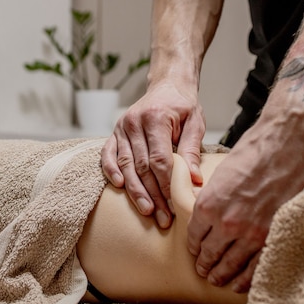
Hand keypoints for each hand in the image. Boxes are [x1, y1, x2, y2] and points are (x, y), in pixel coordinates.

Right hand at [101, 82, 205, 227]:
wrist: (167, 85)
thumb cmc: (183, 105)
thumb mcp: (195, 123)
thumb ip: (192, 150)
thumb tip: (194, 181)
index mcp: (156, 119)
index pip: (159, 159)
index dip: (166, 185)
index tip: (175, 205)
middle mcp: (134, 122)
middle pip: (142, 167)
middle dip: (153, 195)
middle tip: (163, 217)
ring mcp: (121, 127)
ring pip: (126, 166)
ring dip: (136, 191)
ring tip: (147, 211)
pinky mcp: (115, 132)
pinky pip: (108, 155)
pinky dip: (112, 172)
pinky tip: (120, 187)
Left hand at [187, 106, 303, 291]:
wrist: (291, 141)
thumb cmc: (258, 148)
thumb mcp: (223, 171)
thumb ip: (215, 195)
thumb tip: (209, 210)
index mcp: (210, 203)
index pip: (195, 236)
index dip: (194, 246)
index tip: (195, 251)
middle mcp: (228, 222)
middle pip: (210, 254)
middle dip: (205, 264)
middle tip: (203, 271)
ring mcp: (252, 232)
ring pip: (231, 265)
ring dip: (222, 275)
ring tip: (218, 279)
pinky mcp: (274, 235)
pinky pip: (256, 265)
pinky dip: (246, 277)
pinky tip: (240, 283)